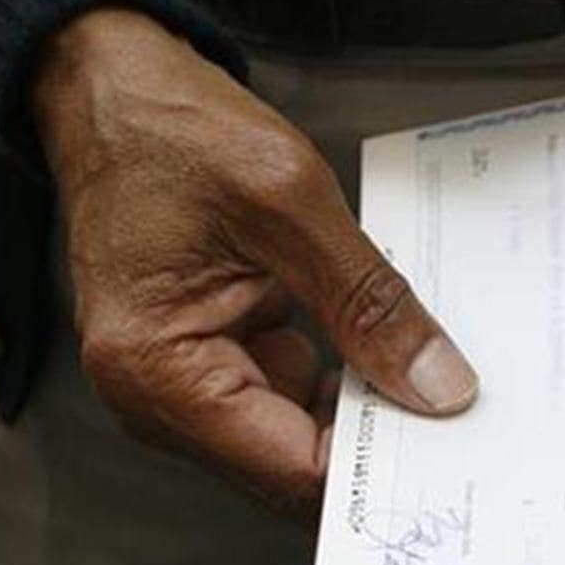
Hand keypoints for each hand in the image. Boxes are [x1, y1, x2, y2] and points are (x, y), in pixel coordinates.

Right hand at [34, 9, 477, 516]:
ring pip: (295, 435)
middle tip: (453, 410)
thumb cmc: (166, 130)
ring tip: (421, 366)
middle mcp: (156, 398)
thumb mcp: (290, 205)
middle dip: (372, 442)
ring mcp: (180, 384)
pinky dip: (336, 376)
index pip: (290, 470)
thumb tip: (433, 384)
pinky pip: (287, 394)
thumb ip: (368, 303)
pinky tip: (374, 342)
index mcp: (157, 371)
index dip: (375, 466)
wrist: (112, 93)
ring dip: (359, 406)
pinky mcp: (207, 361)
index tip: (448, 444)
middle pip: (291, 466)